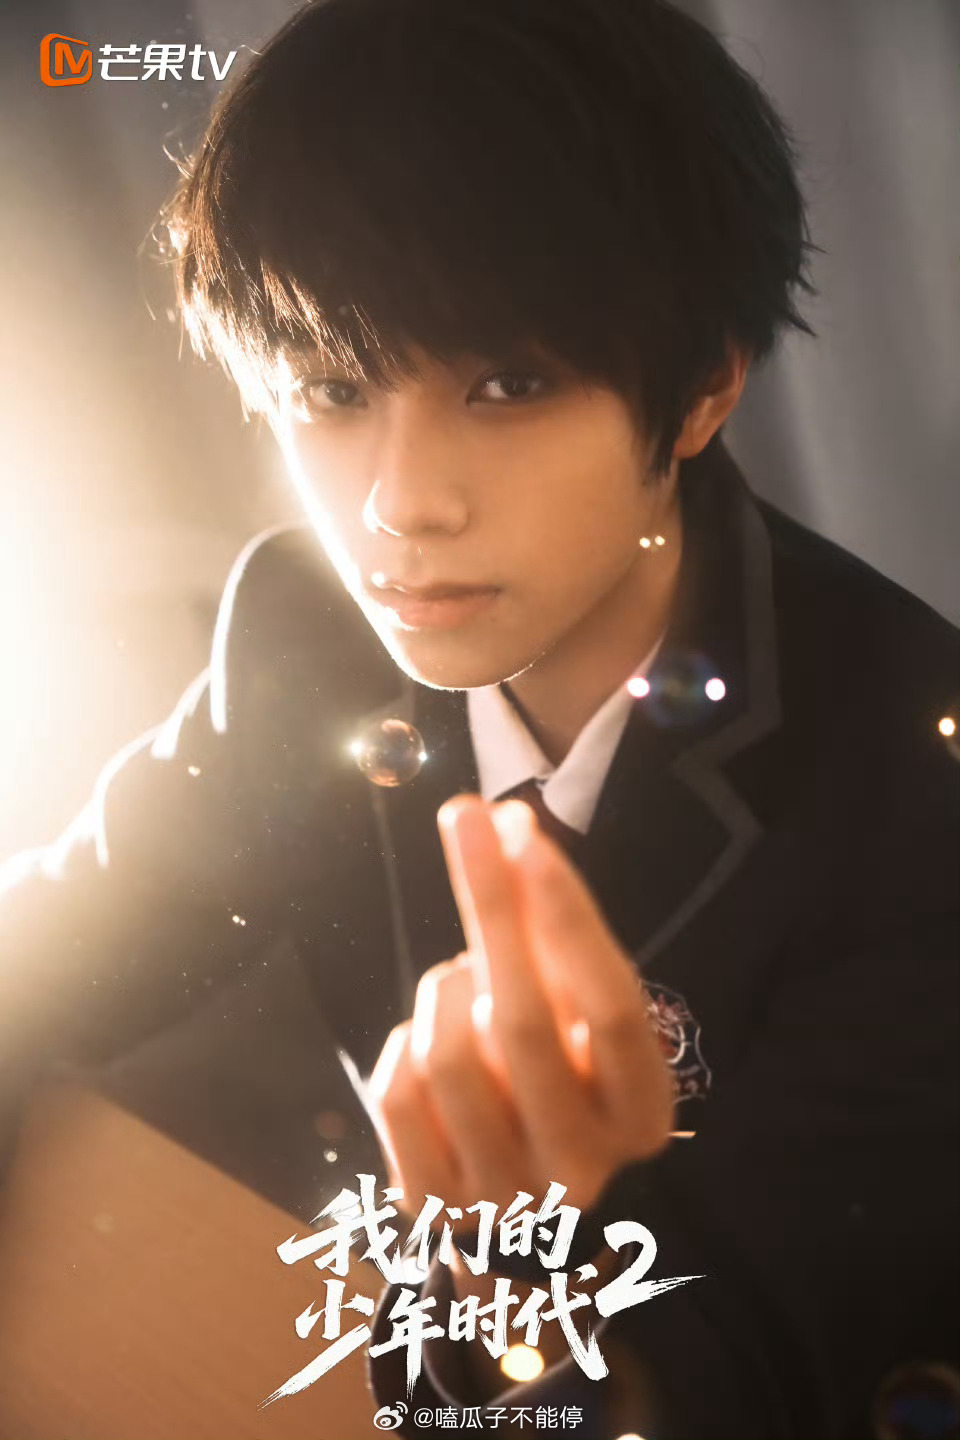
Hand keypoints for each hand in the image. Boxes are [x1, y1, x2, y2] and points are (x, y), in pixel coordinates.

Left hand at [367, 795, 675, 1227]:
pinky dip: (405, 1043)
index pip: (610, 1006)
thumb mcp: (584, 1026)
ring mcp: (505, 1195)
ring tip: (462, 982)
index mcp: (642, 1113)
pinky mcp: (433, 1206)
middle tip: (467, 815)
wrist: (525, 1215)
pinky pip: (399, 1092)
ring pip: (449, 1052)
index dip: (566, 915)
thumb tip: (508, 828)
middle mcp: (583, 1165)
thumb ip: (556, 942)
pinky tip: (431, 1040)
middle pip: (523, 1018)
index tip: (527, 832)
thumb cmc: (563, 1087)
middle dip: (490, 901)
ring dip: (445, 987)